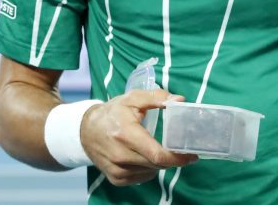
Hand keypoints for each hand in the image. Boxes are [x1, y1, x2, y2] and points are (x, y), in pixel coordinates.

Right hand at [80, 89, 197, 186]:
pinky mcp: (116, 179)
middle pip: (157, 164)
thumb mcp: (132, 99)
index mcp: (126, 134)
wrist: (85, 131)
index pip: (156, 154)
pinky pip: (142, 177)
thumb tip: (179, 100)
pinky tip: (145, 156)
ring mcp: (117, 170)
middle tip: (182, 150)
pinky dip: (149, 168)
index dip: (177, 158)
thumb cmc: (112, 113)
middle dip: (173, 158)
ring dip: (160, 162)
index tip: (192, 155)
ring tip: (159, 149)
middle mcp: (121, 156)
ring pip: (151, 172)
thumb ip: (156, 98)